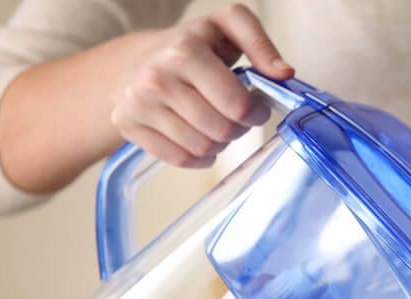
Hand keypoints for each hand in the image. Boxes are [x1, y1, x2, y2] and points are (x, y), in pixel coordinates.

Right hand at [111, 3, 293, 167]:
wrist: (136, 59)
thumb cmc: (192, 46)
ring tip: (216, 125)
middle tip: (236, 118)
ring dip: (219, 144)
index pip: (236, 105)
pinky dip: (198, 157)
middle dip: (238, 129)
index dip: (255, 113)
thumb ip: (260, 44)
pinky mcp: (127, 124)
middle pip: (220, 131)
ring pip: (202, 148)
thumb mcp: (227, 27)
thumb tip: (284, 73)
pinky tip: (199, 139)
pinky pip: (180, 159)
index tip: (256, 109)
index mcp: (185, 51)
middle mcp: (156, 77)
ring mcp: (138, 103)